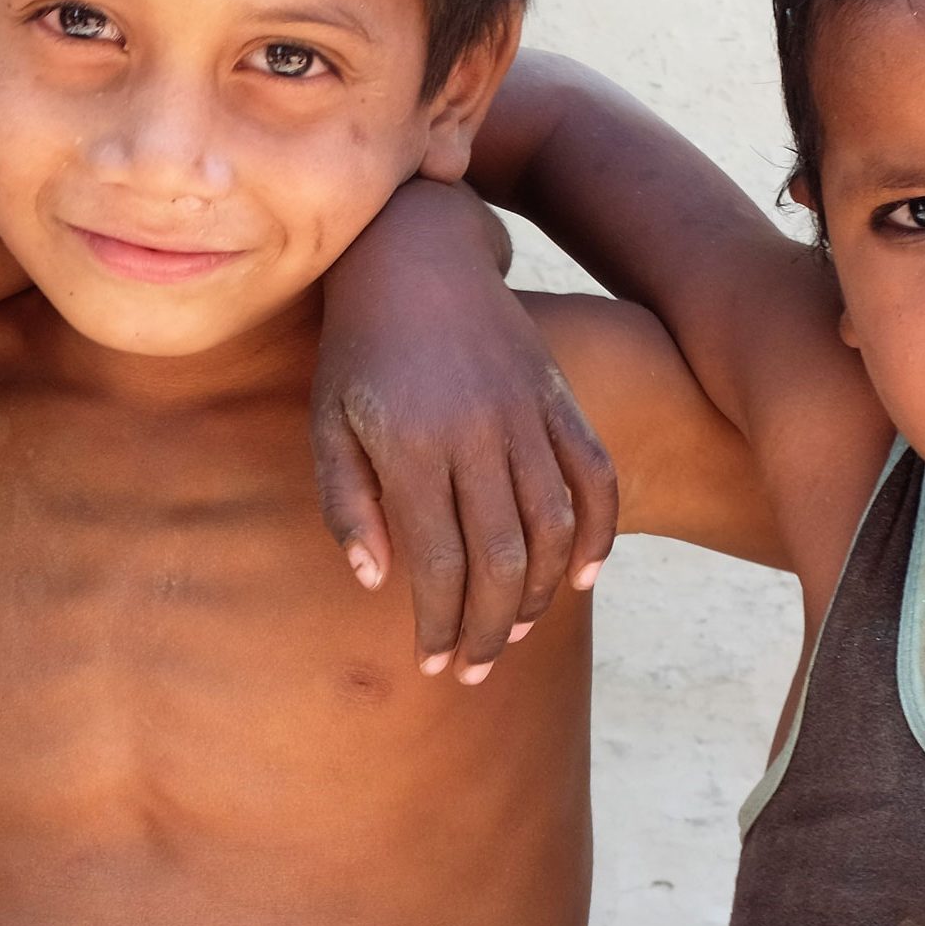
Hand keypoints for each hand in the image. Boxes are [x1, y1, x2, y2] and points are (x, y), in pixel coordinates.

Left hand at [314, 181, 618, 681]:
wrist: (415, 255)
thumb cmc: (358, 350)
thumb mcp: (327, 423)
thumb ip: (347, 505)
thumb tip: (376, 582)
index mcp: (412, 447)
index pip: (441, 565)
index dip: (442, 625)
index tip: (434, 663)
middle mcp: (476, 434)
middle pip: (502, 561)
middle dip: (490, 630)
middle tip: (476, 669)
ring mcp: (525, 414)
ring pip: (553, 528)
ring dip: (539, 594)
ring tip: (515, 632)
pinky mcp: (557, 398)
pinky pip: (593, 476)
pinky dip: (597, 533)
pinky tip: (582, 579)